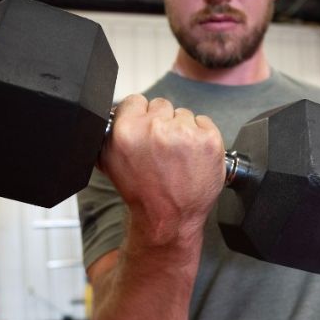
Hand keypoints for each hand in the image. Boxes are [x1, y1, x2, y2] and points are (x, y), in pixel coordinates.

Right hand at [99, 95, 225, 243]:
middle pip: (161, 105)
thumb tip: (116, 112)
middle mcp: (155, 128)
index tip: (145, 130)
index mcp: (127, 130)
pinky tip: (193, 156)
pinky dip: (201, 136)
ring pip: (183, 114)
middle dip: (162, 122)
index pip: (136, 100)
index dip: (140, 116)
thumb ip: (111, 132)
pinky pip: (204, 122)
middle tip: (162, 148)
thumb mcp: (110, 162)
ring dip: (182, 130)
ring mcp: (184, 133)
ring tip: (178, 156)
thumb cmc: (142, 192)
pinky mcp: (208, 139)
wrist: (168, 218)